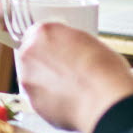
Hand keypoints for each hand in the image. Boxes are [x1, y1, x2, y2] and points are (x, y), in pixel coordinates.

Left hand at [14, 22, 132, 132]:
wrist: (104, 100)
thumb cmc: (104, 71)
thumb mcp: (90, 43)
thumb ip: (70, 44)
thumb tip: (71, 52)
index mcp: (44, 32)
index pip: (38, 33)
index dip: (51, 44)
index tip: (57, 50)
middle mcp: (29, 52)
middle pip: (32, 55)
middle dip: (46, 63)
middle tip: (66, 71)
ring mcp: (27, 77)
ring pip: (33, 78)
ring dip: (46, 82)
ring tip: (70, 88)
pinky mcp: (31, 100)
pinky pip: (39, 98)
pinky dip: (50, 99)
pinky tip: (68, 100)